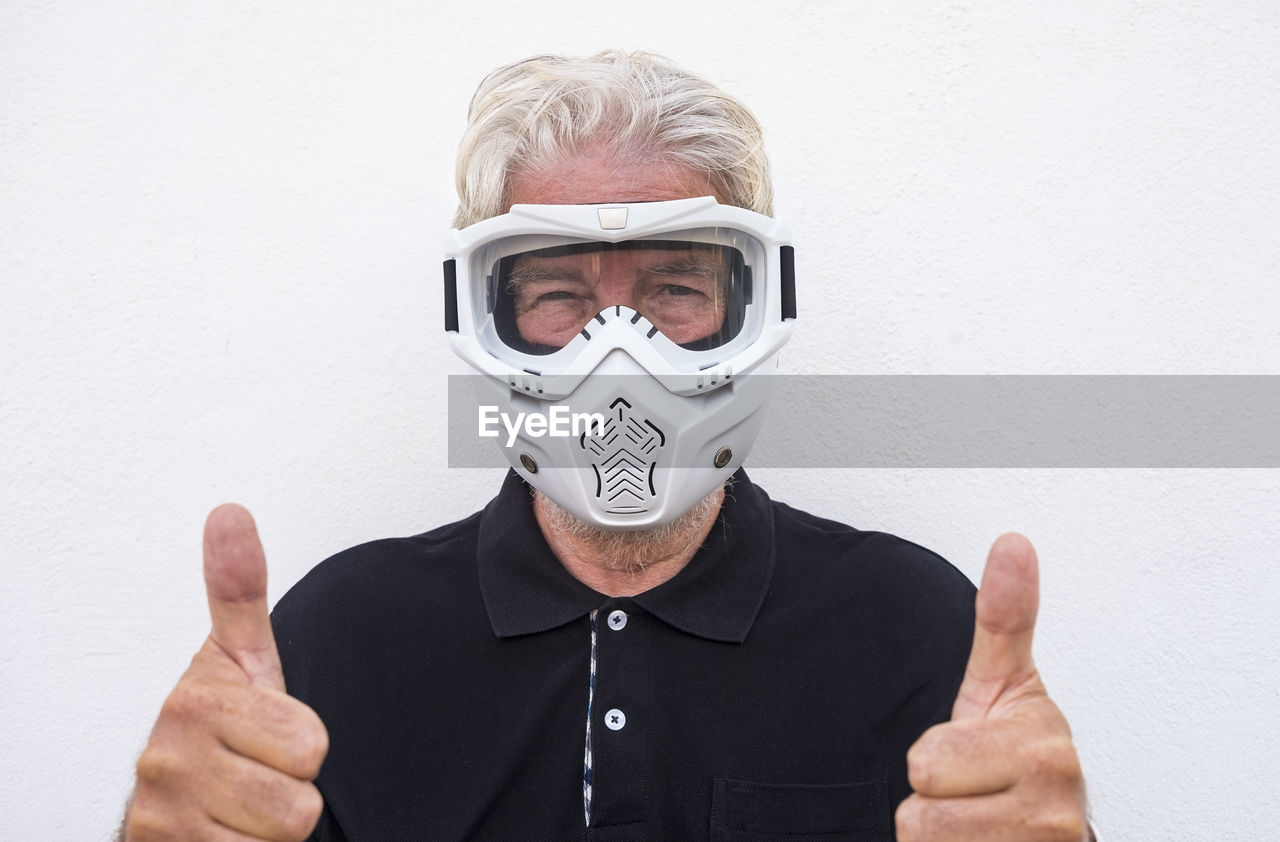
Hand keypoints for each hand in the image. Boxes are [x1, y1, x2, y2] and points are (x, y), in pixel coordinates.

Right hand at [125, 505, 328, 840]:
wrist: (160, 800)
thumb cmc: (213, 725)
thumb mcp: (238, 656)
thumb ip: (240, 590)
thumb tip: (230, 514)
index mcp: (196, 702)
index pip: (310, 744)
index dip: (302, 745)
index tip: (267, 732)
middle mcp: (169, 761)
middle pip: (298, 801)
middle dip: (288, 789)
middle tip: (256, 770)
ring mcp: (164, 818)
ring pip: (280, 838)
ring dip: (269, 830)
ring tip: (241, 803)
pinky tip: (225, 834)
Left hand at [896, 534, 1088, 841]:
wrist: (1049, 830)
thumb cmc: (1017, 756)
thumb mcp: (1003, 683)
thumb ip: (1003, 617)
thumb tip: (1013, 544)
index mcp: (1045, 746)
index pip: (924, 765)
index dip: (933, 761)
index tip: (972, 752)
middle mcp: (1056, 806)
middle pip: (921, 817)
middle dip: (934, 804)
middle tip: (970, 792)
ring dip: (941, 840)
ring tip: (975, 820)